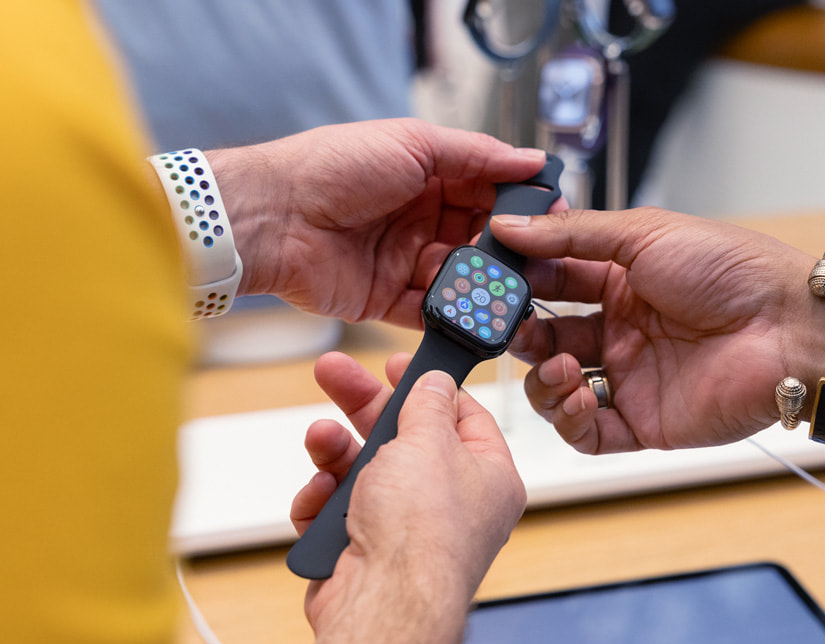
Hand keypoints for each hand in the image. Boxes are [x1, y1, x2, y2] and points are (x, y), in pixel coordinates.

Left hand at [208, 118, 549, 326]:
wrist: (273, 217)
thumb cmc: (333, 167)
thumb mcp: (412, 144)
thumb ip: (476, 156)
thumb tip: (532, 160)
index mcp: (427, 176)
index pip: (487, 190)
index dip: (517, 203)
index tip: (548, 214)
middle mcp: (419, 219)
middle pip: (479, 239)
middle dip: (505, 250)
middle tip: (532, 260)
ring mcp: (405, 261)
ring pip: (461, 278)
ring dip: (482, 283)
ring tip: (503, 288)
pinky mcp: (388, 300)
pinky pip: (432, 312)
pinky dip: (455, 315)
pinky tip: (475, 314)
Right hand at [290, 352, 525, 643]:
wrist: (382, 602)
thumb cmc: (422, 532)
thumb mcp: (428, 441)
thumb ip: (427, 404)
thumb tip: (434, 383)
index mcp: (487, 477)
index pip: (463, 417)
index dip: (429, 387)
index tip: (397, 365)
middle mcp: (451, 505)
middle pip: (405, 440)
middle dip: (364, 410)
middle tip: (334, 376)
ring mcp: (407, 530)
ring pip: (365, 474)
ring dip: (337, 454)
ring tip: (321, 439)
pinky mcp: (367, 552)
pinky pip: (340, 512)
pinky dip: (324, 501)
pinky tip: (319, 497)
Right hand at [492, 207, 814, 452]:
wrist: (789, 330)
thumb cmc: (731, 271)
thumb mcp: (644, 233)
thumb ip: (571, 235)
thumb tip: (508, 229)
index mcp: (621, 282)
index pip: (552, 283)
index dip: (520, 284)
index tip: (490, 281)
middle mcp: (622, 331)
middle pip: (547, 340)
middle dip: (521, 336)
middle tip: (507, 329)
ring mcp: (630, 379)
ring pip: (558, 389)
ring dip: (543, 379)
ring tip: (559, 366)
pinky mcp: (643, 423)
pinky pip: (587, 432)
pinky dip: (570, 419)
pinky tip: (580, 394)